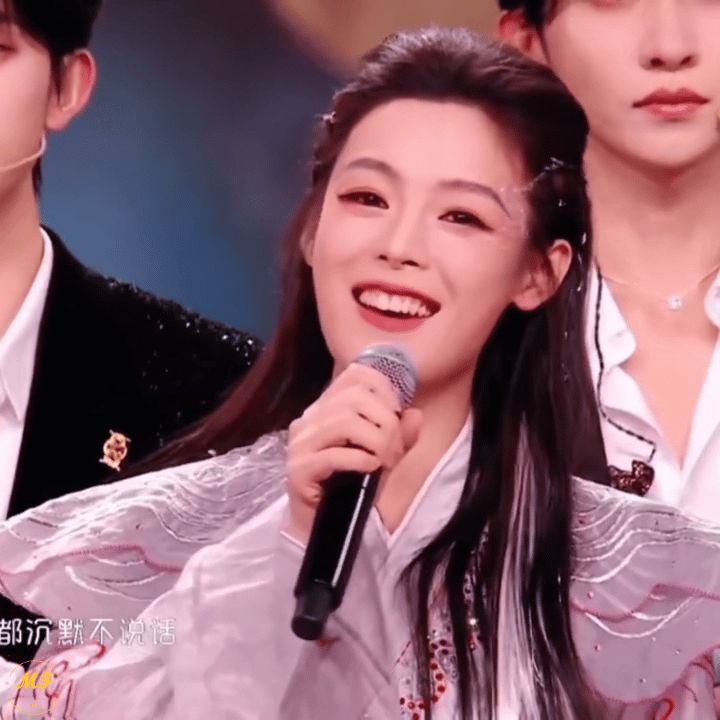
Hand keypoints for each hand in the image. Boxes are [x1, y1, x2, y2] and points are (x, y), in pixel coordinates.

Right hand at [286, 362, 421, 542]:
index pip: (355, 375)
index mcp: (328, 407)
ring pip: (344, 422)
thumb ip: (400, 435)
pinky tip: (370, 470)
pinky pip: (334, 454)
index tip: (397, 414)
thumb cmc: (352, 486)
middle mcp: (310, 418)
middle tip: (394, 450)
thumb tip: (416, 414)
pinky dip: (361, 460)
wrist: (322, 527)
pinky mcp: (298, 469)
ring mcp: (300, 443)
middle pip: (354, 397)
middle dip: (385, 422)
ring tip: (385, 461)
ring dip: (376, 441)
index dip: (384, 388)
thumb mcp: (384, 456)